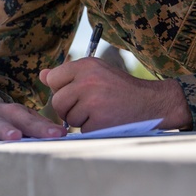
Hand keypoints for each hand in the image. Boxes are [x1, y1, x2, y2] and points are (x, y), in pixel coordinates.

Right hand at [0, 93, 67, 144]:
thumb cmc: (6, 118)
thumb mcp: (22, 118)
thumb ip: (40, 126)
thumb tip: (64, 133)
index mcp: (14, 112)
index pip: (30, 120)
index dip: (43, 127)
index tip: (58, 135)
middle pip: (3, 121)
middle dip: (8, 129)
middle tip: (16, 137)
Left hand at [40, 58, 190, 130]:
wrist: (152, 103)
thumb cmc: (121, 89)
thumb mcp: (97, 73)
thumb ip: (69, 74)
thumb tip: (42, 75)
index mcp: (86, 66)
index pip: (53, 79)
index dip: (62, 90)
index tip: (77, 93)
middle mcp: (88, 81)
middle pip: (57, 102)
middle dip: (68, 109)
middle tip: (89, 107)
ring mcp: (93, 102)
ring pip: (68, 118)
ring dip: (81, 120)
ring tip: (101, 112)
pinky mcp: (98, 122)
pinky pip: (81, 130)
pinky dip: (92, 130)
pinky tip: (107, 121)